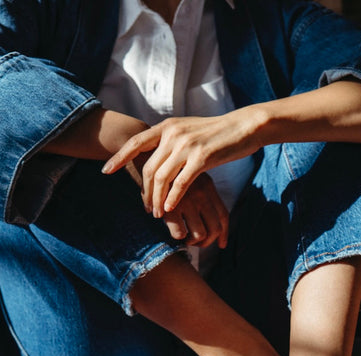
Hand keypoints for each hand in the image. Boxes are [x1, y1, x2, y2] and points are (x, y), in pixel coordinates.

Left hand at [102, 111, 260, 216]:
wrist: (244, 127)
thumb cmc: (218, 133)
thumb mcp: (190, 131)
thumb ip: (173, 141)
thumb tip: (160, 156)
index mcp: (168, 127)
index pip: (135, 143)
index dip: (119, 158)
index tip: (106, 171)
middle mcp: (173, 134)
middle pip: (148, 168)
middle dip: (145, 192)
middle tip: (146, 208)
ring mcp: (186, 146)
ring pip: (162, 178)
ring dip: (157, 200)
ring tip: (158, 214)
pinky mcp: (201, 159)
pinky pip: (180, 183)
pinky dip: (173, 199)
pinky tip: (170, 209)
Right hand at [161, 172, 228, 247]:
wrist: (144, 156)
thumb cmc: (167, 170)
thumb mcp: (189, 175)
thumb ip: (200, 193)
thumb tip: (208, 220)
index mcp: (208, 186)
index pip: (223, 215)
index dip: (223, 233)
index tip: (221, 244)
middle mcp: (201, 194)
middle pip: (215, 228)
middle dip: (207, 241)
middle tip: (196, 242)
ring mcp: (187, 201)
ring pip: (200, 234)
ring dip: (192, 241)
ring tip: (184, 237)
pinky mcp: (170, 207)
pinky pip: (180, 233)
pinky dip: (177, 236)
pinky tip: (171, 229)